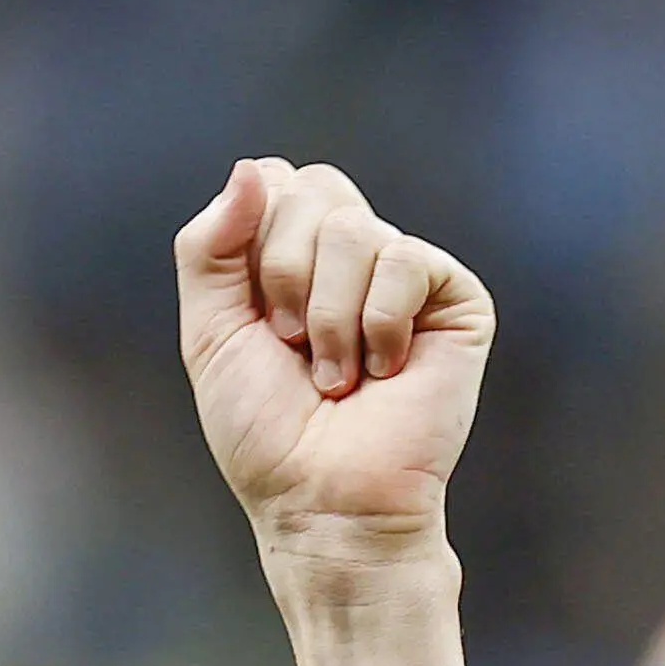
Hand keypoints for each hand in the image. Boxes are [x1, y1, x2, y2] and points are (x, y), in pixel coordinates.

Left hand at [175, 159, 491, 563]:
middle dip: (282, 273)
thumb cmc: (266, 432)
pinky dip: (375, 325)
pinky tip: (382, 373)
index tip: (254, 317)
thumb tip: (252, 167)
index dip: (252, 240)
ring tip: (335, 376)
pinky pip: (404, 260)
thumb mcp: (209, 334)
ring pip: (354, 228)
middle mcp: (353, 255)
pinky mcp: (455, 297)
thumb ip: (209, 247)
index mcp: (294, 254)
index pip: (274, 182)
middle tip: (291, 346)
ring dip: (326, 316)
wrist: (322, 498)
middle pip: (313, 188)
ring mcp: (406, 273)